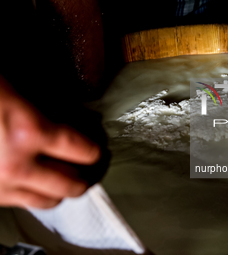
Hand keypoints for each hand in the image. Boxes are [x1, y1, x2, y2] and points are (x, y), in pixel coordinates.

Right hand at [0, 76, 100, 208]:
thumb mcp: (15, 88)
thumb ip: (46, 109)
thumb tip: (73, 121)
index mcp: (30, 130)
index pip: (82, 150)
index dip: (94, 151)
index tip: (97, 151)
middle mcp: (16, 164)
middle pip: (70, 185)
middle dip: (85, 178)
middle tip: (89, 171)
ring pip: (46, 202)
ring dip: (61, 191)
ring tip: (67, 180)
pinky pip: (19, 203)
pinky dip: (34, 196)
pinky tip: (36, 183)